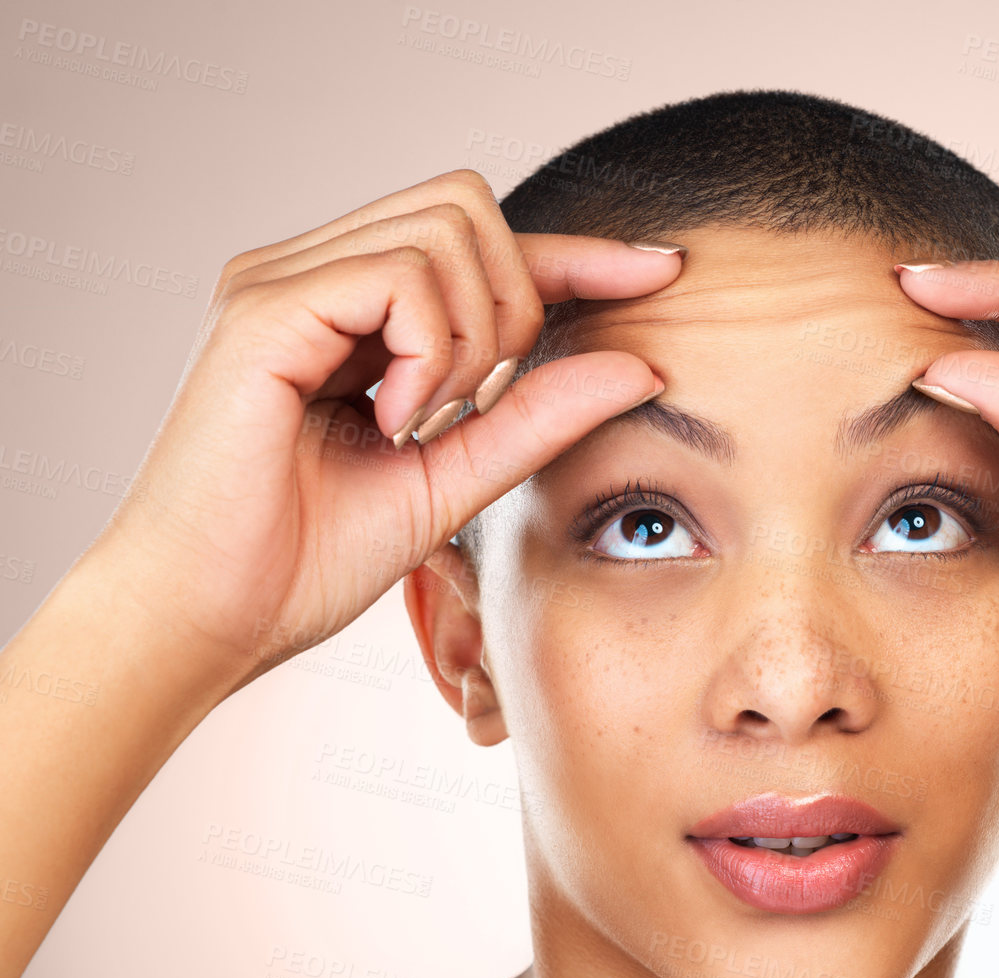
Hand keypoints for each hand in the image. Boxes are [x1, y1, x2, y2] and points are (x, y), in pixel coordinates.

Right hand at [92, 168, 678, 694]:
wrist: (206, 619)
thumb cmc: (305, 560)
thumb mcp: (454, 478)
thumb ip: (537, 417)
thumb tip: (643, 364)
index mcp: (349, 308)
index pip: (480, 243)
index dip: (576, 252)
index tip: (660, 271)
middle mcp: (312, 273)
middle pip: (473, 207)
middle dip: (518, 300)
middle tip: (476, 404)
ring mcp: (282, 279)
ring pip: (449, 227)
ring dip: (473, 335)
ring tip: (420, 421)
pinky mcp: (262, 307)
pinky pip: (401, 276)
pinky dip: (430, 350)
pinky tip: (394, 417)